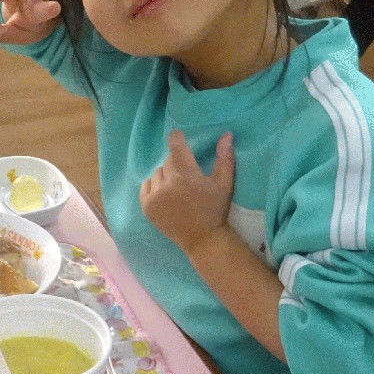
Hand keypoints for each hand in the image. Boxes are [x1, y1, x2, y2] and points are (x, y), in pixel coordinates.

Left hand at [140, 131, 235, 253]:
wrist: (202, 239)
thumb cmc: (215, 210)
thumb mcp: (224, 184)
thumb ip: (225, 158)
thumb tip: (226, 134)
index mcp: (186, 176)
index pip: (175, 146)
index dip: (176, 138)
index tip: (177, 136)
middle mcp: (167, 184)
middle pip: (168, 161)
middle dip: (177, 165)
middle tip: (187, 179)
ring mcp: (154, 196)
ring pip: (157, 173)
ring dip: (165, 177)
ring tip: (178, 190)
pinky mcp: (146, 207)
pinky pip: (146, 186)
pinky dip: (154, 188)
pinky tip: (166, 196)